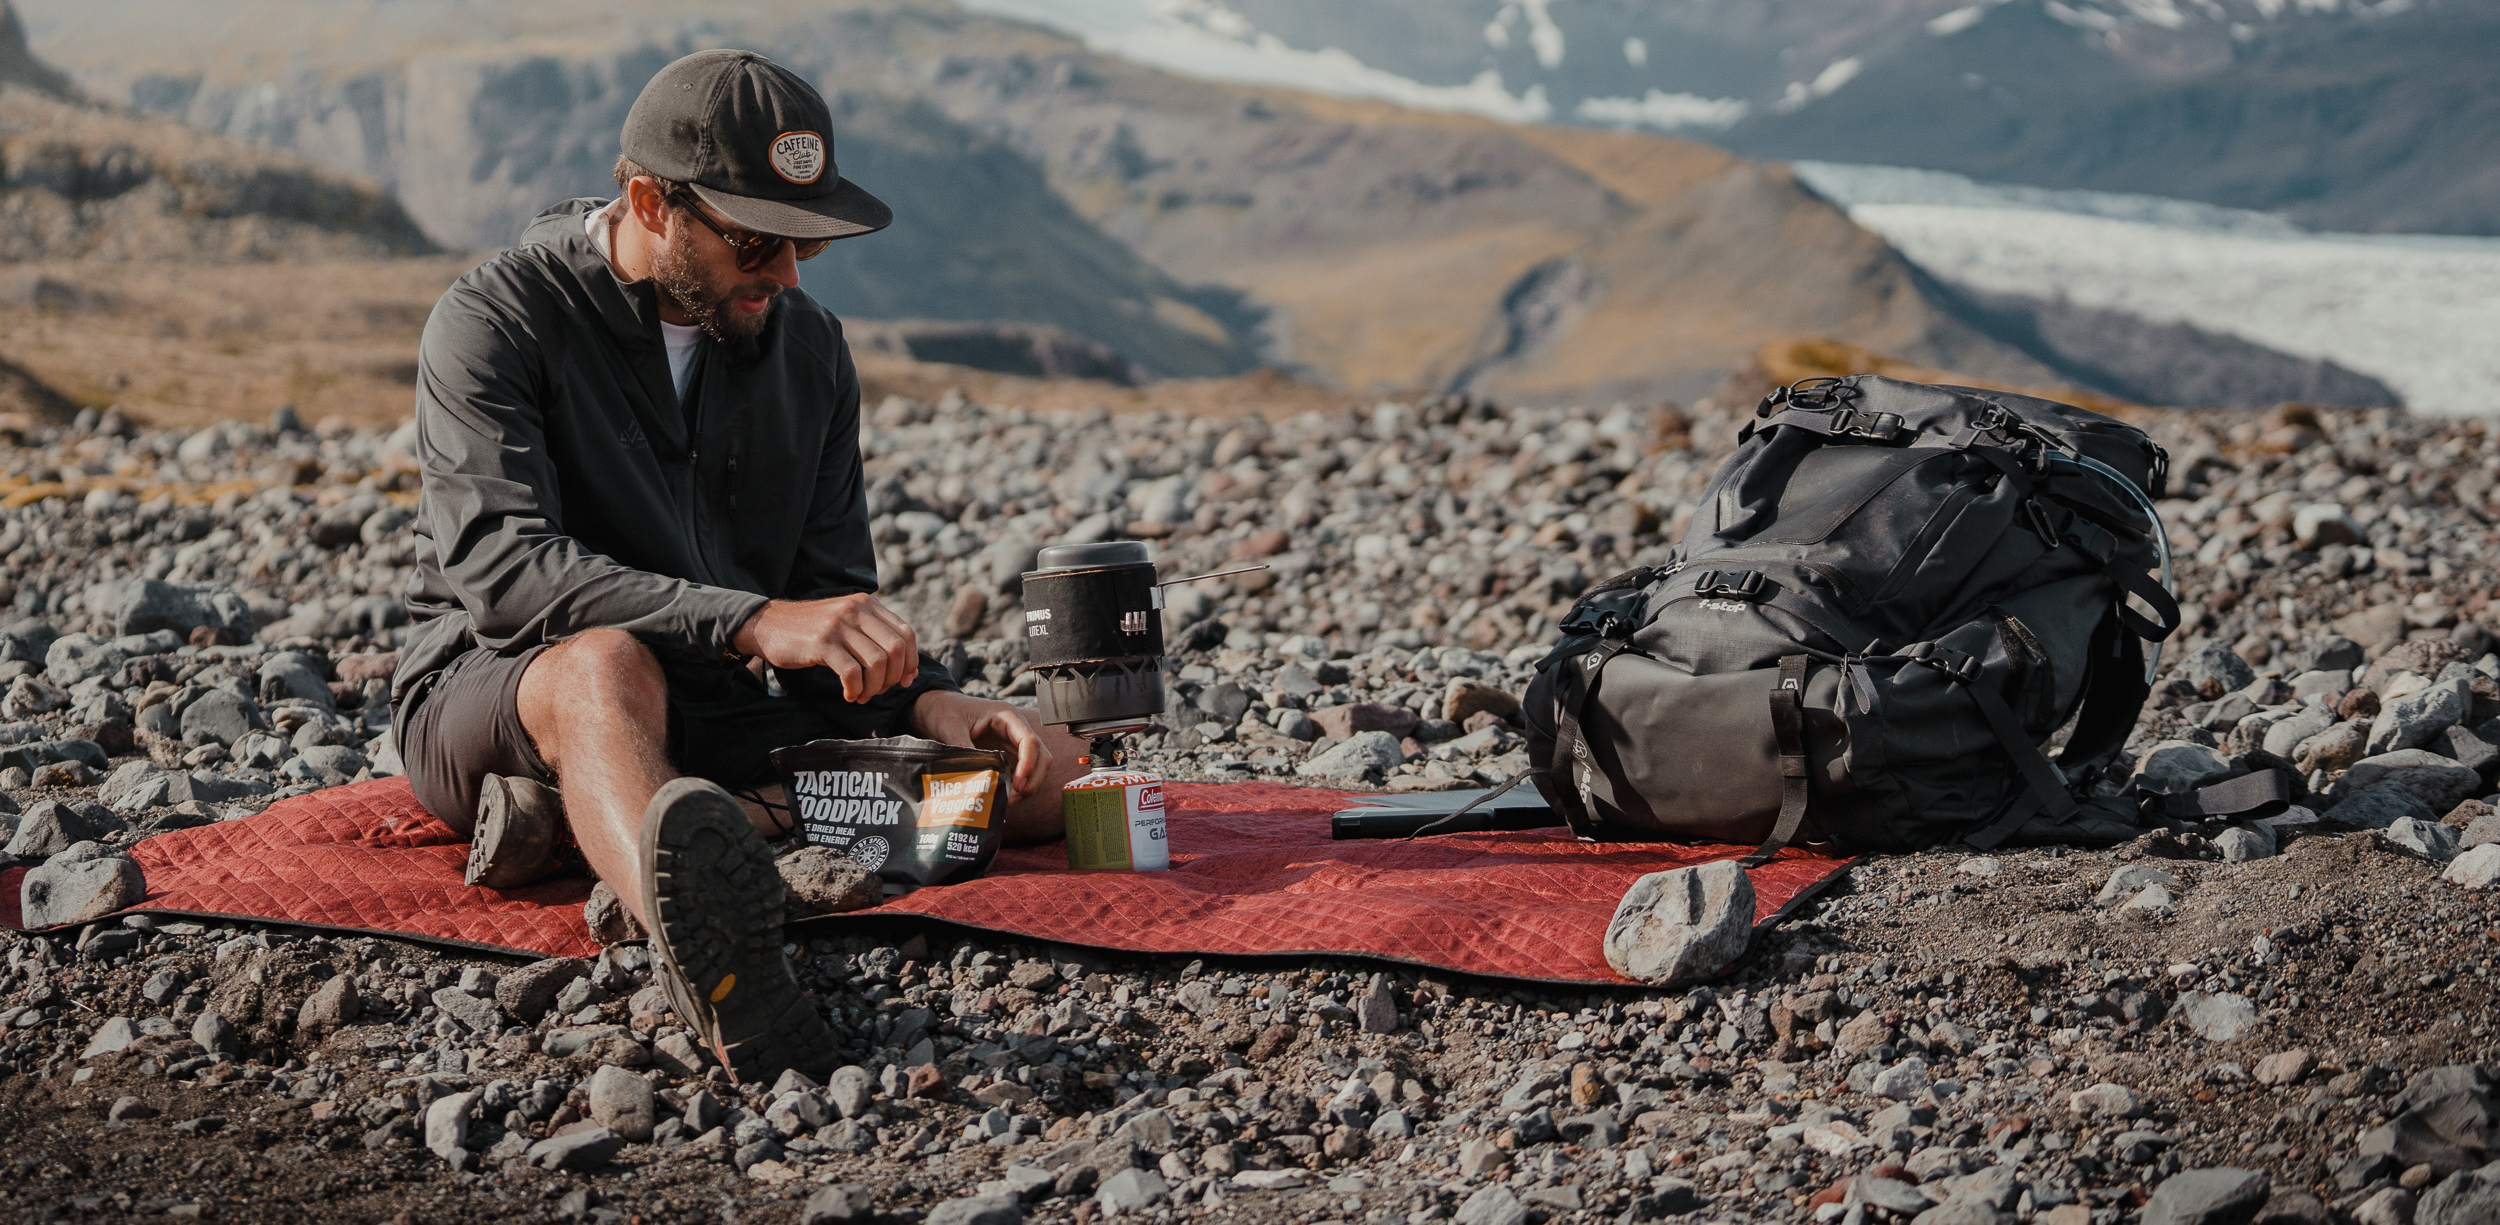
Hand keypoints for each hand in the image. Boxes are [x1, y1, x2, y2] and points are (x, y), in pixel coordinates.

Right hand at [733, 594, 917, 702]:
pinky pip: (852, 672)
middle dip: (894, 677)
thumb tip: (908, 670)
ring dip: (873, 687)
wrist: (767, 625)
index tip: (905, 681)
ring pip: (876, 662)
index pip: (906, 633)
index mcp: (867, 604)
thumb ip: (874, 636)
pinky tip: (848, 694)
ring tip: (861, 695)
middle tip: (879, 691)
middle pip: (896, 649)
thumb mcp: (846, 623)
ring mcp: (839, 625)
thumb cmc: (811, 631)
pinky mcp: (822, 643)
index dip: (912, 661)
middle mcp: (856, 610)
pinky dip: (855, 689)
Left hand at [911, 689, 1051, 801]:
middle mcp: (1015, 730)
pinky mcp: (1005, 756)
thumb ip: (962, 747)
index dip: (1028, 763)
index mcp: (1006, 716)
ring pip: (1034, 767)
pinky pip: (1019, 773)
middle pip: (1041, 756)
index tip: (1018, 783)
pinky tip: (1003, 796)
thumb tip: (972, 775)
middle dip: (1033, 778)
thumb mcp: (950, 726)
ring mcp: (1011, 744)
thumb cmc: (946, 710)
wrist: (937, 709)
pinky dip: (1016, 787)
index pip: (1029, 740)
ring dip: (1027, 785)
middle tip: (1016, 796)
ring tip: (1008, 800)